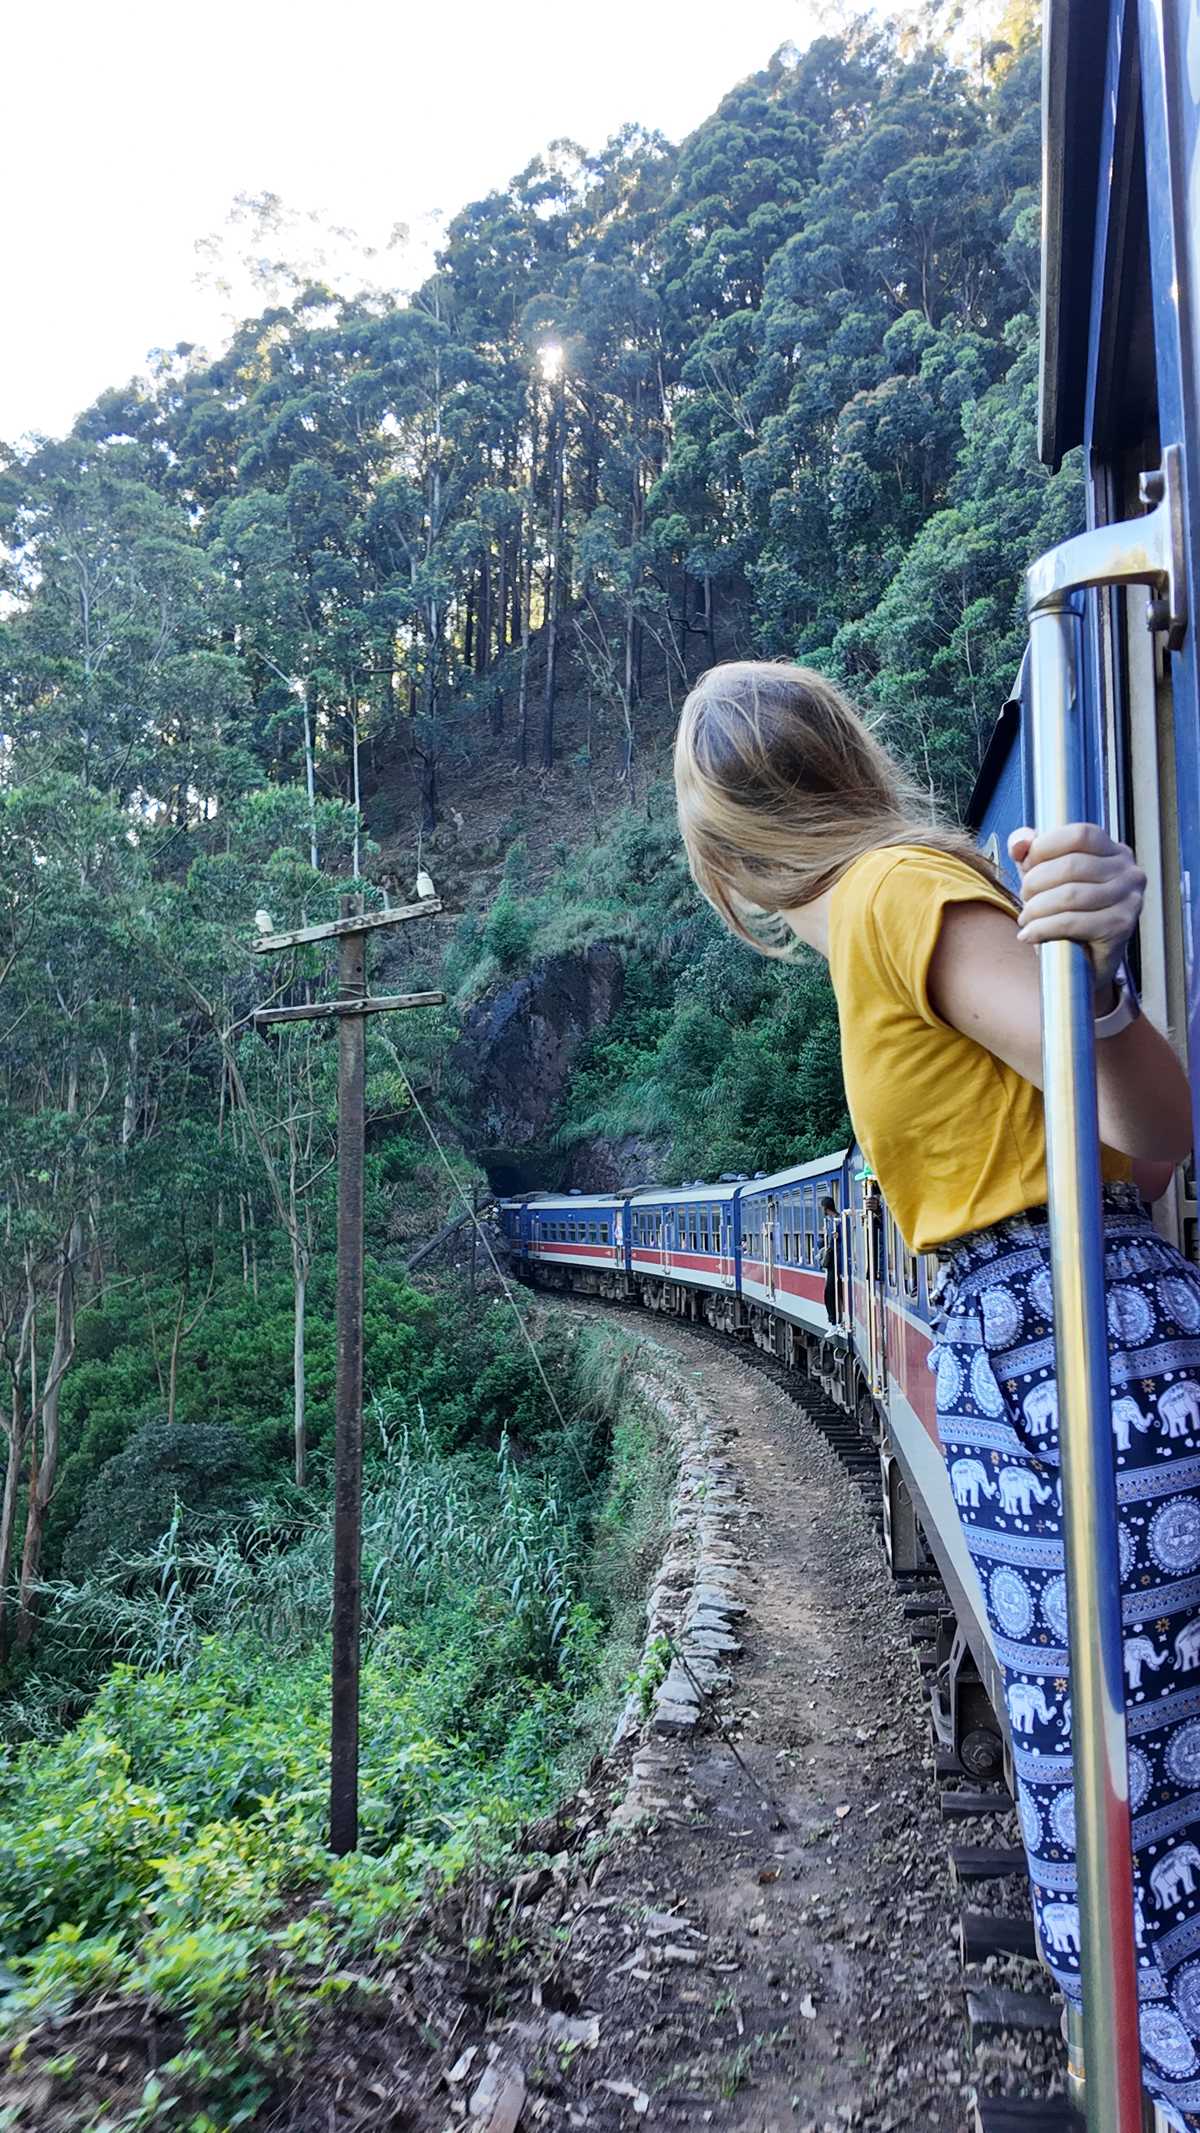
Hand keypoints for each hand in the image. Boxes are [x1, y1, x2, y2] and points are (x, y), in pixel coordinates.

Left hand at [1007, 823, 1145, 994]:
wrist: (1085, 963)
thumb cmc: (1067, 913)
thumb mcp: (1046, 876)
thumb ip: (1030, 852)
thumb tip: (1020, 844)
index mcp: (1114, 851)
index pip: (1079, 835)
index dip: (1046, 846)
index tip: (1026, 864)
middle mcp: (1129, 872)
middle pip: (1072, 865)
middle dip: (1036, 882)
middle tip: (1025, 898)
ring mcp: (1130, 900)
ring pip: (1070, 895)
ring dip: (1037, 908)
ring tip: (1026, 918)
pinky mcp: (1121, 927)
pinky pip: (1072, 922)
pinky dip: (1043, 928)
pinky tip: (1029, 935)